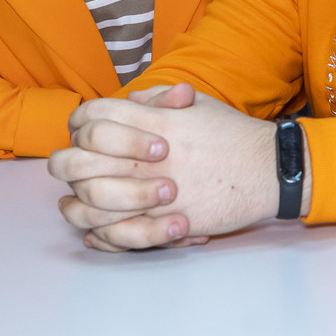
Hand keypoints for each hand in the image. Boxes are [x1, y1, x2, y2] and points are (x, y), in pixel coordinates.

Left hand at [48, 85, 288, 250]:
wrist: (268, 170)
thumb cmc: (233, 134)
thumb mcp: (198, 104)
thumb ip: (159, 99)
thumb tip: (130, 100)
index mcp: (152, 120)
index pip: (91, 117)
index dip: (79, 126)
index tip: (82, 135)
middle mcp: (144, 155)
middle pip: (77, 160)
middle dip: (66, 165)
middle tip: (72, 170)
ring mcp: (151, 190)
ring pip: (88, 201)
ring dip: (75, 204)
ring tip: (75, 204)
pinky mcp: (164, 221)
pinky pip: (116, 232)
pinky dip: (99, 235)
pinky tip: (94, 233)